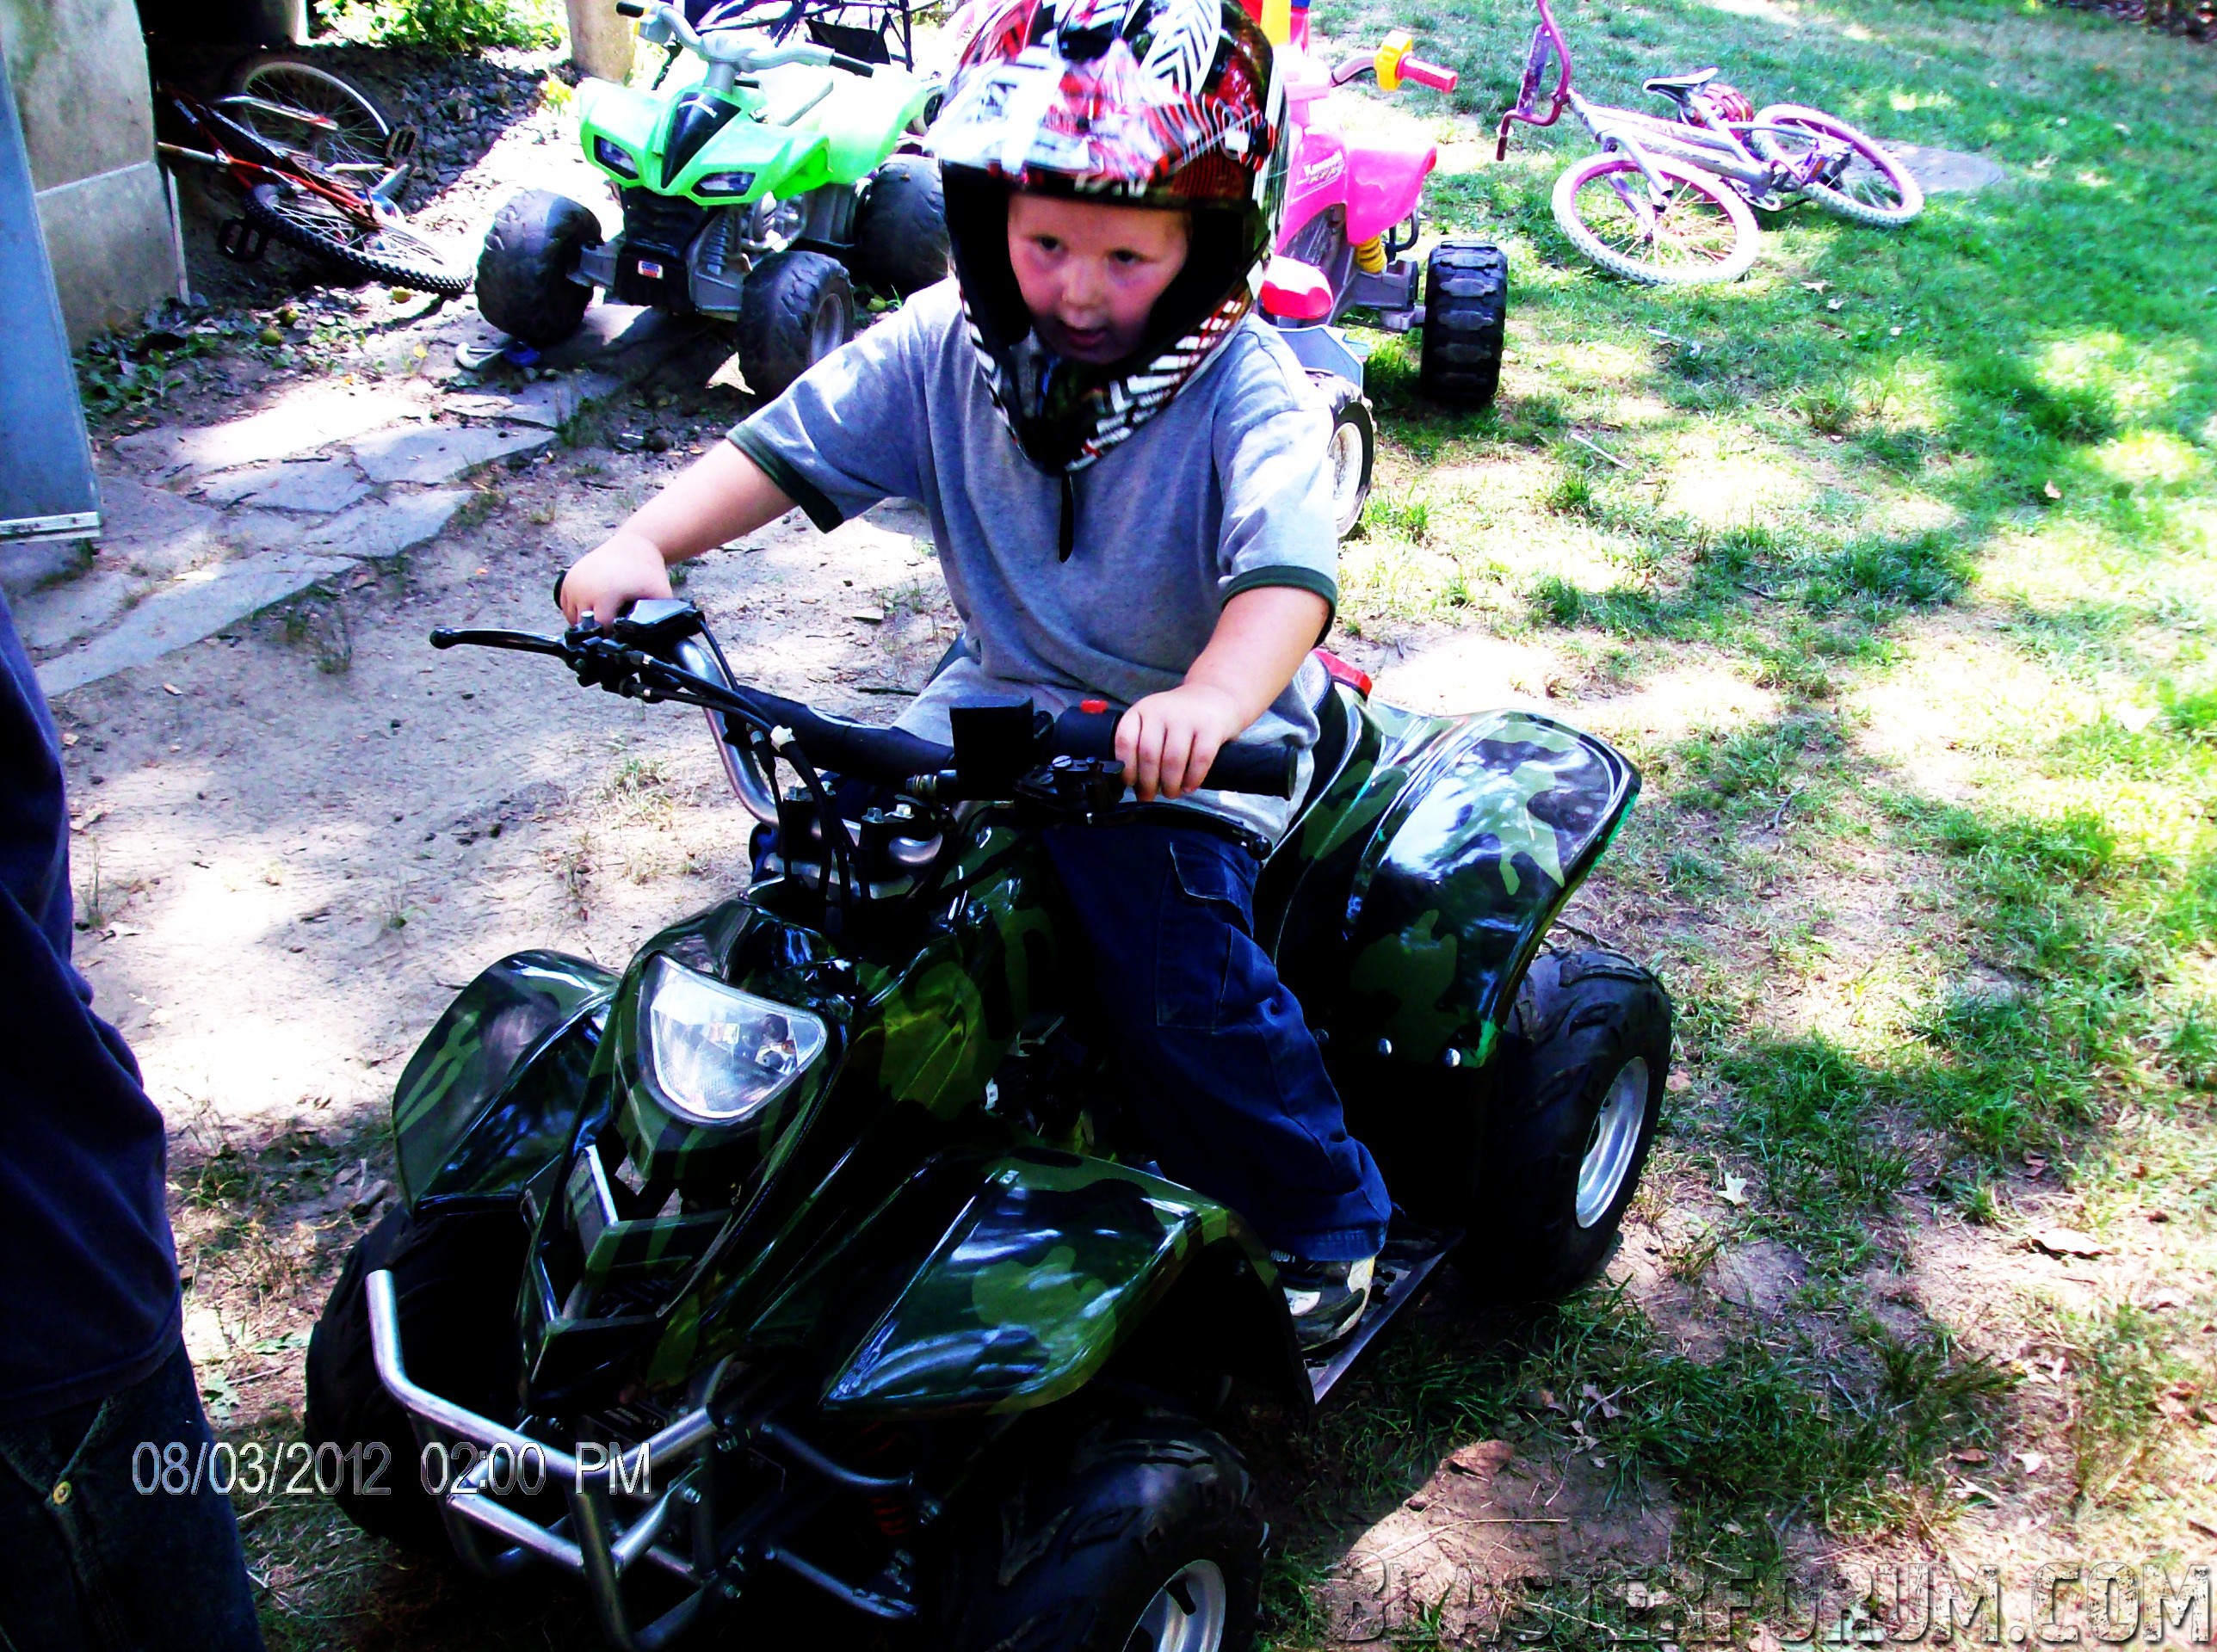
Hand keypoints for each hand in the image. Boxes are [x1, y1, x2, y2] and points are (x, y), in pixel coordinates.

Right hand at [558, 532, 670, 626]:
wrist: (632, 545)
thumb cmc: (648, 572)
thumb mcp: (660, 595)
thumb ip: (657, 619)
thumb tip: (655, 640)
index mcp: (604, 595)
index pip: (601, 631)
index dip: (613, 636)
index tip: (623, 635)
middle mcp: (583, 590)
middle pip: (585, 627)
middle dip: (599, 630)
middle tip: (615, 625)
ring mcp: (573, 584)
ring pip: (573, 619)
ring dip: (586, 622)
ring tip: (605, 616)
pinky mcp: (567, 580)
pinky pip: (566, 607)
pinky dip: (577, 612)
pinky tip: (593, 608)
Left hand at [1116, 682, 1248, 801]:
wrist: (1215, 697)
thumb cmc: (1178, 719)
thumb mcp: (1154, 723)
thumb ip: (1141, 745)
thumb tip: (1133, 785)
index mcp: (1142, 710)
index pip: (1125, 740)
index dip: (1126, 766)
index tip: (1131, 783)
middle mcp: (1161, 711)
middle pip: (1149, 754)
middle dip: (1148, 783)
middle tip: (1150, 796)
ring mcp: (1187, 717)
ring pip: (1173, 759)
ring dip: (1170, 784)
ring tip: (1171, 793)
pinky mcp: (1211, 727)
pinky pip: (1200, 759)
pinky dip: (1193, 778)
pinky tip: (1190, 787)